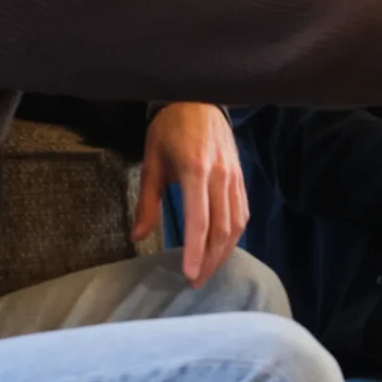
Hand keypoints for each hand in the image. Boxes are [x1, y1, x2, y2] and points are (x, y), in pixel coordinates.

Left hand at [133, 103, 247, 287]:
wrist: (197, 99)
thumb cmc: (169, 130)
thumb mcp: (151, 163)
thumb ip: (147, 202)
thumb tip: (138, 237)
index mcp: (196, 171)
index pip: (200, 221)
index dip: (196, 251)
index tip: (190, 275)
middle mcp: (220, 176)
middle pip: (222, 228)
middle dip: (211, 260)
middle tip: (197, 282)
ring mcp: (234, 176)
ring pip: (236, 223)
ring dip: (224, 251)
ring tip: (209, 270)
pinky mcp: (240, 176)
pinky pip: (242, 211)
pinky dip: (234, 234)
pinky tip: (223, 246)